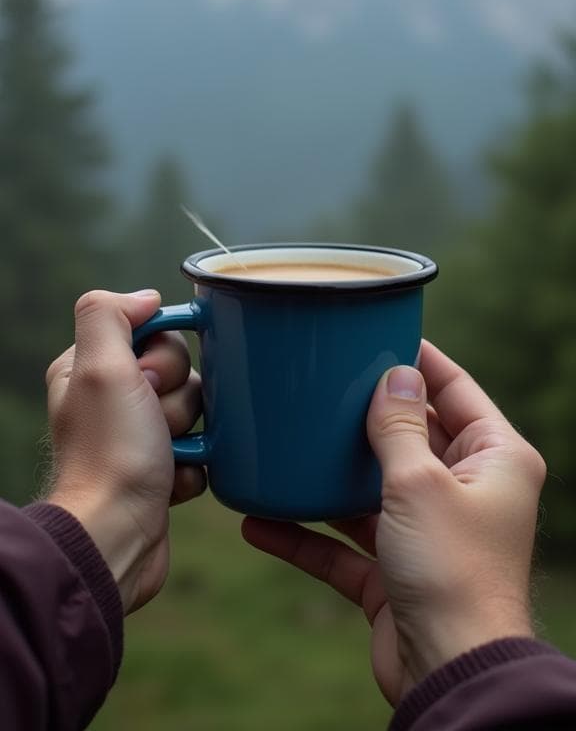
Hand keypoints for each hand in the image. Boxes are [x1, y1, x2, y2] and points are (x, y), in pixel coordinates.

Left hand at [46, 289, 204, 613]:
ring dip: (191, 432)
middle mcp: (112, 401)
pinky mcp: (161, 471)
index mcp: (91, 370)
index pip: (151, 331)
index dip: (164, 353)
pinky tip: (172, 479)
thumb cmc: (109, 454)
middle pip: (180, 370)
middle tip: (155, 421)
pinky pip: (203, 448)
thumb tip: (146, 298)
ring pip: (197, 408)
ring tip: (165, 455)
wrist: (116, 536)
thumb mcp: (99, 366)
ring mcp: (138, 438)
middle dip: (180, 396)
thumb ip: (110, 314)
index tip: (149, 378)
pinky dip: (195, 464)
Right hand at [242, 341, 545, 704]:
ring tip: (285, 442)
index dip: (418, 360)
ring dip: (329, 475)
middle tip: (321, 383)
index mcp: (495, 459)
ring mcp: (429, 532)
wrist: (450, 671)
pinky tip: (259, 522)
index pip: (456, 390)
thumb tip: (394, 375)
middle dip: (365, 416)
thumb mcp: (419, 483)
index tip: (377, 333)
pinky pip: (345, 545)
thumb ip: (398, 427)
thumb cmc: (452, 572)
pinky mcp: (396, 573)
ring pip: (372, 490)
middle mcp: (466, 491)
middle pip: (410, 437)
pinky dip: (306, 535)